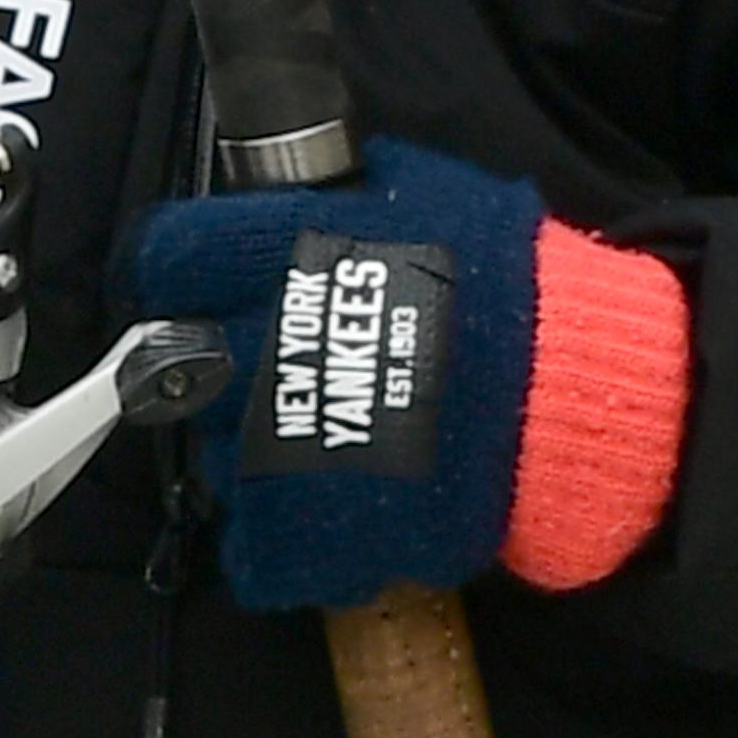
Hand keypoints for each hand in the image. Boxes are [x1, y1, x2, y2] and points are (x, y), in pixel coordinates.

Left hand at [126, 141, 688, 614]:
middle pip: (182, 365)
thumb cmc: (503, 277)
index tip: (200, 286)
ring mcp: (275, 445)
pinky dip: (274, 545)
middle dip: (217, 370)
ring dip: (248, 454)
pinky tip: (314, 516)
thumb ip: (341, 192)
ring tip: (308, 444)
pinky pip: (252, 553)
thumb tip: (303, 184)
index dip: (182, 274)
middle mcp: (256, 346)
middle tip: (261, 372)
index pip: (169, 259)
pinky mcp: (310, 531)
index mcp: (275, 253)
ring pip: (215, 460)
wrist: (569, 384)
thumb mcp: (419, 192)